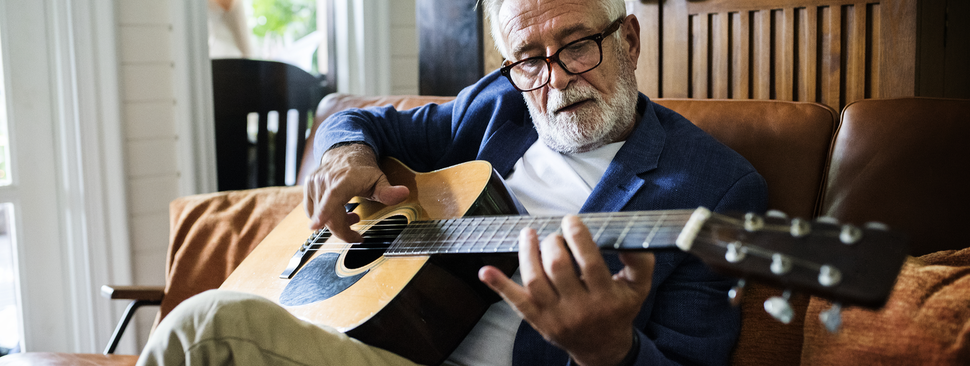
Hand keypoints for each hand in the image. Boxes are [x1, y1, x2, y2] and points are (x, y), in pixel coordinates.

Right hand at [302, 143, 409, 242]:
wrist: (345, 153)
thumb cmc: (363, 169)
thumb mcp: (379, 179)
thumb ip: (389, 191)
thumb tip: (404, 193)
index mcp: (343, 179)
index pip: (332, 197)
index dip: (324, 213)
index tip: (316, 226)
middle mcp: (326, 180)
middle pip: (328, 215)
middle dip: (342, 230)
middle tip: (357, 235)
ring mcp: (314, 184)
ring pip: (319, 216)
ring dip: (335, 223)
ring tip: (351, 216)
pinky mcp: (308, 188)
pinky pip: (312, 211)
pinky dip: (324, 217)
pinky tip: (338, 212)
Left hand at [479, 215, 654, 365]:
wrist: (602, 348)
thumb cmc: (618, 310)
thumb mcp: (638, 288)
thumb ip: (640, 262)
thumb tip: (628, 237)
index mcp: (605, 297)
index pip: (589, 262)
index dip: (577, 236)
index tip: (572, 220)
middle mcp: (579, 308)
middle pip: (558, 268)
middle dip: (553, 243)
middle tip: (555, 235)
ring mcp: (555, 316)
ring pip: (535, 281)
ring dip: (527, 253)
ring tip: (529, 234)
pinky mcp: (538, 320)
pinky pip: (516, 302)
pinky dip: (499, 285)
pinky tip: (485, 271)